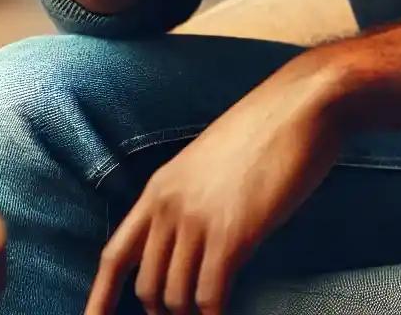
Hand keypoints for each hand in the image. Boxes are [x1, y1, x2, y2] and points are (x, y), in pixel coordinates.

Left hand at [86, 58, 348, 314]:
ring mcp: (198, 221)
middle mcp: (169, 207)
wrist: (300, 106)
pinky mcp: (232, 235)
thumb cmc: (266, 132)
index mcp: (159, 188)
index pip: (115, 255)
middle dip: (162, 312)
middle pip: (146, 285)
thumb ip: (192, 200)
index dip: (100, 297)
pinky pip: (210, 296)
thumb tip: (193, 241)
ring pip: (175, 296)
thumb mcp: (209, 164)